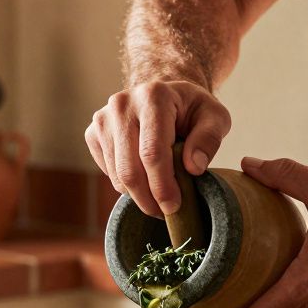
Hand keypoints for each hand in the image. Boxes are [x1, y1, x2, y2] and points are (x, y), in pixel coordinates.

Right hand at [85, 81, 231, 217]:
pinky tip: (144, 178)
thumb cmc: (192, 110)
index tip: (174, 207)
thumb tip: (194, 167)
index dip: (162, 186)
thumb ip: (209, 139)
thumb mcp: (215, 117)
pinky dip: (126, 185)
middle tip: (166, 212)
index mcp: (153, 96)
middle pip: (130, 168)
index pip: (152, 152)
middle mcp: (122, 104)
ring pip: (117, 175)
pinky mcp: (93, 133)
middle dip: (148, 199)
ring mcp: (103, 119)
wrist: (164, 95)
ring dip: (139, 195)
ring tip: (159, 198)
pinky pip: (108, 172)